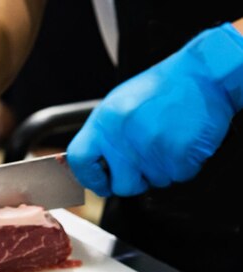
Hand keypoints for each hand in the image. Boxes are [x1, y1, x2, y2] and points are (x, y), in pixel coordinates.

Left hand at [67, 23, 242, 196]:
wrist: (202, 74)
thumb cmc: (162, 89)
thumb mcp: (119, 105)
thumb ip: (104, 136)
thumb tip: (95, 167)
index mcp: (104, 121)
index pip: (80, 160)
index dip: (89, 178)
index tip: (100, 183)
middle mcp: (123, 136)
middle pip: (122, 185)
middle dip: (135, 182)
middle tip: (145, 164)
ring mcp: (151, 147)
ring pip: (154, 182)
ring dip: (162, 170)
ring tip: (167, 141)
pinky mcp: (179, 154)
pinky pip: (179, 176)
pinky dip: (183, 165)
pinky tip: (182, 142)